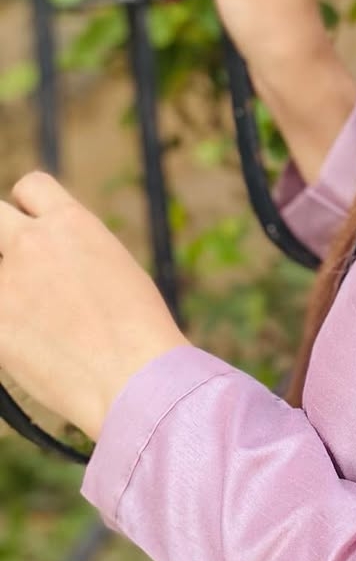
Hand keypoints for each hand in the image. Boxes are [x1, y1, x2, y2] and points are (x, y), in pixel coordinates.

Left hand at [0, 171, 187, 442]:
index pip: (30, 186)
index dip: (27, 208)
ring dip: (7, 283)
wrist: (132, 375)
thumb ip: (72, 250)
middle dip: (5, 239)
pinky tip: (28, 343)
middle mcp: (33, 243)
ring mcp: (6, 282)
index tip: (31, 230)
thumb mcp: (112, 265)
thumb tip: (50, 258)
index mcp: (72, 222)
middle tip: (22, 269)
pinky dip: (6, 324)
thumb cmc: (137, 328)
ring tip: (31, 313)